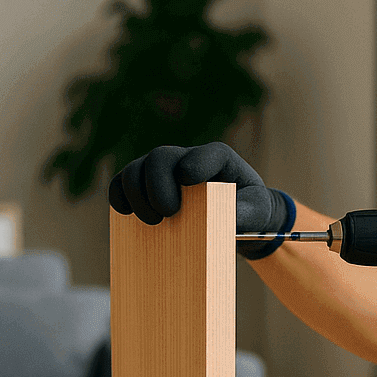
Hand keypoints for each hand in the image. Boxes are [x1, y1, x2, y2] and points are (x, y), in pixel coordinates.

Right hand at [109, 143, 294, 257]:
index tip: (188, 183)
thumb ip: (246, 214)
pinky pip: (122, 183)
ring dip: (135, 194)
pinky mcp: (146, 184)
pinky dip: (119, 196)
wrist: (235, 216)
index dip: (192, 166)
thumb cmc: (248, 210)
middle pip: (160, 158)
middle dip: (157, 186)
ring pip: (136, 169)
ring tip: (152, 222)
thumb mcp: (257, 213)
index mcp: (217, 157)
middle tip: (167, 214)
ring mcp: (163, 170)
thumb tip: (227, 220)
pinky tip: (127, 214)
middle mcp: (185, 157)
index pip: (202, 154)